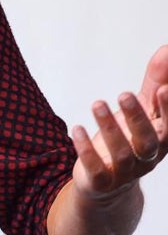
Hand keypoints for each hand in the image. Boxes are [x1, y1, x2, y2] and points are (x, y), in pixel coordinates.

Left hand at [70, 44, 167, 197]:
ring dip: (109, 128)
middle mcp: (147, 157)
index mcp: (161, 138)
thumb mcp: (144, 109)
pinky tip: (75, 129)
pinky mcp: (101, 181)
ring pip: (122, 153)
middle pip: (148, 141)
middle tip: (124, 93)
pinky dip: (85, 150)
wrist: (109, 185)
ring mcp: (125, 172)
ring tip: (97, 104)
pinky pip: (96, 169)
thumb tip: (167, 50)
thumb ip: (156, 81)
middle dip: (137, 117)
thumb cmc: (131, 138)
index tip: (163, 89)